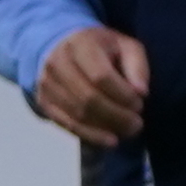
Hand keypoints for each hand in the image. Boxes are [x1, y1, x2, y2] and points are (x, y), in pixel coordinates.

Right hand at [31, 28, 152, 144]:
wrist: (60, 45)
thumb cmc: (101, 47)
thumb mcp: (126, 46)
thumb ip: (137, 66)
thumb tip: (141, 92)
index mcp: (81, 45)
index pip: (101, 76)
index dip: (122, 95)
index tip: (140, 105)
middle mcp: (57, 64)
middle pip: (88, 98)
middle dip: (116, 116)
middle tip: (137, 125)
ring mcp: (46, 84)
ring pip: (76, 114)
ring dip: (105, 128)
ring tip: (127, 132)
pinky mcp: (43, 101)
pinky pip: (66, 123)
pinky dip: (89, 135)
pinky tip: (108, 141)